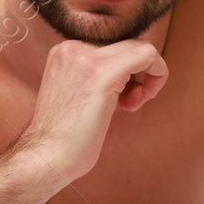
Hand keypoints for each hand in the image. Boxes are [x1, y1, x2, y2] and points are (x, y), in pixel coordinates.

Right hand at [18, 39, 167, 180]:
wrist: (45, 158)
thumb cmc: (64, 138)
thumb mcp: (77, 93)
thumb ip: (96, 75)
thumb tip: (130, 71)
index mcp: (65, 52)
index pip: (113, 45)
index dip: (127, 71)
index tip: (122, 97)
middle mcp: (73, 48)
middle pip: (129, 44)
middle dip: (140, 74)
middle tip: (130, 103)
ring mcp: (86, 57)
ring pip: (141, 47)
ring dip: (147, 78)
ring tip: (130, 105)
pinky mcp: (102, 73)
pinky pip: (148, 55)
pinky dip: (157, 75)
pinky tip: (138, 102)